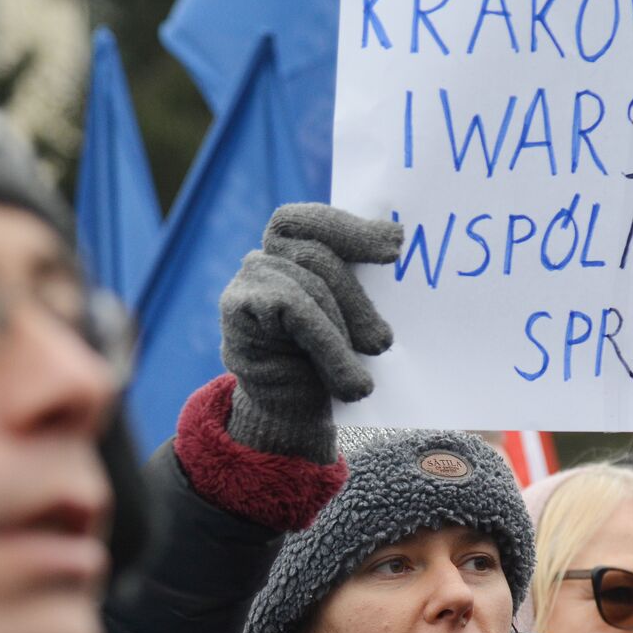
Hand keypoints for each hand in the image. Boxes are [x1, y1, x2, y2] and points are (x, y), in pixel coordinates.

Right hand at [219, 203, 401, 462]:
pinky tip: (349, 380)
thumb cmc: (323, 358)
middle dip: (356, 297)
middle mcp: (265, 258)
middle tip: (384, 338)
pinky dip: (328, 346)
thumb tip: (395, 249)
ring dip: (344, 332)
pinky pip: (294, 312)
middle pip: (316, 255)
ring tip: (369, 367)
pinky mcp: (237, 306)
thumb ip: (356, 285)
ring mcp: (246, 280)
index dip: (352, 229)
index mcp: (292, 250)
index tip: (395, 244)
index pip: (313, 223)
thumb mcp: (346, 316)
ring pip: (308, 287)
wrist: (287, 410)